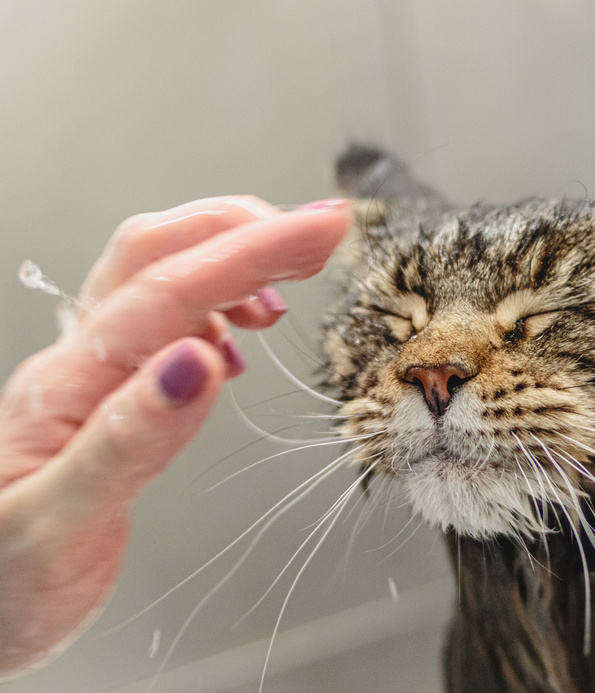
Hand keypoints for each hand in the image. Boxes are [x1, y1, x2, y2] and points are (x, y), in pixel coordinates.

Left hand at [0, 197, 349, 678]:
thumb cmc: (4, 582)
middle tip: (322, 231)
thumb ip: (127, 442)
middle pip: (160, 255)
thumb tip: (198, 364)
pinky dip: (221, 301)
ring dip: (235, 256)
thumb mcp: (56, 527)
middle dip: (250, 230)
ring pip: (163, 276)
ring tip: (295, 271)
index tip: (318, 232)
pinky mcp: (111, 395)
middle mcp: (78, 367)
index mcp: (67, 390)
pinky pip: (166, 318)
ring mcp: (93, 376)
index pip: (170, 294)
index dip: (252, 254)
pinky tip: (245, 328)